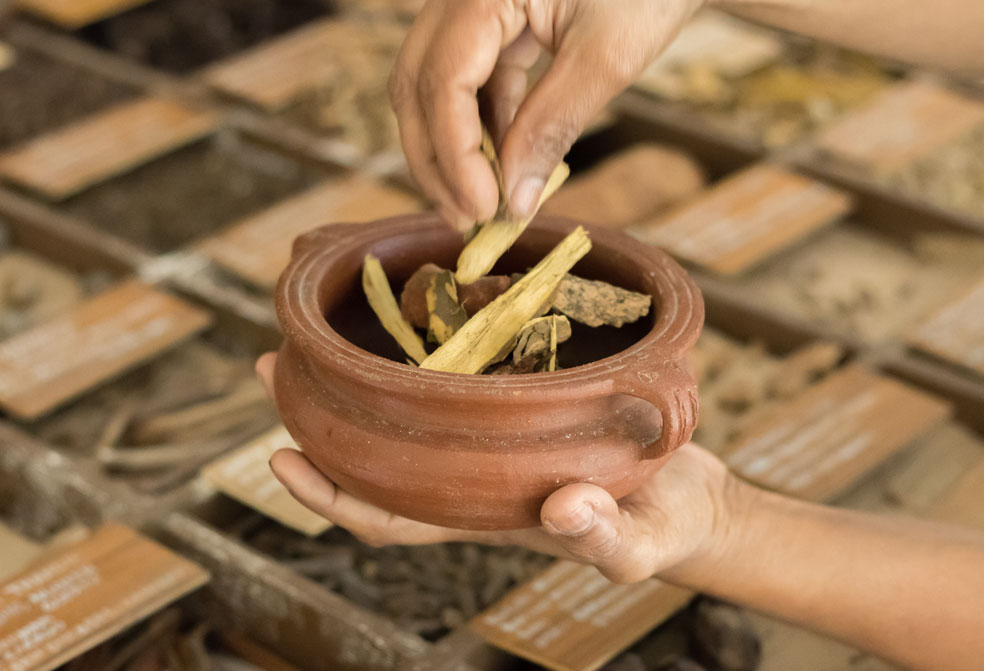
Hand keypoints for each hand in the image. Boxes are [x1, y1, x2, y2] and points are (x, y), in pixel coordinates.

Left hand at [256, 352, 748, 583]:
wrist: (685, 494)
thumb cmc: (660, 526)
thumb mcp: (639, 542)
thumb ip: (605, 538)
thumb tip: (564, 510)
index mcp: (477, 511)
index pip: (386, 516)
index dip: (330, 494)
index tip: (279, 455)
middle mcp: (467, 474)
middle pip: (375, 455)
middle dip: (318, 417)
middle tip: (272, 362)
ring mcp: (487, 438)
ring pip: (403, 412)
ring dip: (356, 375)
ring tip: (316, 322)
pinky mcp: (514, 403)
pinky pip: (452, 378)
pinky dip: (420, 345)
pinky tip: (410, 302)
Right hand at [390, 0, 702, 229]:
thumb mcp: (607, 57)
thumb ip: (553, 126)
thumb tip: (512, 202)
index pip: (443, 80)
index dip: (456, 154)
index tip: (483, 209)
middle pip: (417, 84)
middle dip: (436, 159)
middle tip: (466, 220)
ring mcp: (473, 4)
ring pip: (433, 86)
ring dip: (453, 148)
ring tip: (482, 203)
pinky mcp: (493, 19)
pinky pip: (468, 79)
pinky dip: (480, 127)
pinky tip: (503, 165)